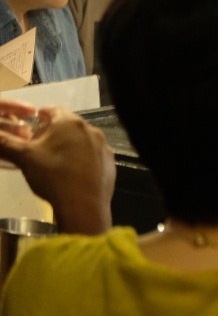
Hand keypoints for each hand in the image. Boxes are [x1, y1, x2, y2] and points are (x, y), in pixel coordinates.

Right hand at [0, 102, 113, 234]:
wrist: (83, 205)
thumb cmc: (52, 176)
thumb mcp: (24, 157)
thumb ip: (6, 143)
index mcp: (70, 123)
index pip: (53, 110)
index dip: (41, 116)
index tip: (33, 124)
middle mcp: (91, 129)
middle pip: (69, 124)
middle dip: (54, 131)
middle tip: (40, 145)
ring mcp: (104, 146)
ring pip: (83, 139)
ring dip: (70, 144)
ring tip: (56, 159)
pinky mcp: (110, 162)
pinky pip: (94, 154)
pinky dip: (83, 157)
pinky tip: (73, 171)